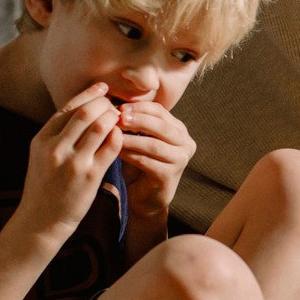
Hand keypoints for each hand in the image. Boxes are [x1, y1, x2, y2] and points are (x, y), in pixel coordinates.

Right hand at [17, 82, 121, 237]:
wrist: (41, 220)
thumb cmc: (44, 186)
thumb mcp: (41, 155)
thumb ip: (57, 134)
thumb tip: (81, 109)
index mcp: (42, 139)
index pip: (69, 106)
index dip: (89, 94)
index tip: (103, 87)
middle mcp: (56, 147)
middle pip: (87, 111)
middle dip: (105, 103)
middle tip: (115, 104)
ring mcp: (74, 161)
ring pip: (102, 125)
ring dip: (115, 118)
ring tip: (121, 118)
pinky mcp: (91, 175)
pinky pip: (112, 146)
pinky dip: (120, 136)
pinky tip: (122, 135)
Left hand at [116, 98, 194, 220]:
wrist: (144, 196)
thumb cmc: (140, 163)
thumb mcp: (140, 139)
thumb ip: (136, 123)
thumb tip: (116, 103)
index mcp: (179, 130)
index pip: (161, 112)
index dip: (140, 107)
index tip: (120, 107)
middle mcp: (185, 143)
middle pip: (161, 126)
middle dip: (138, 120)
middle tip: (118, 117)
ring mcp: (181, 160)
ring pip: (154, 144)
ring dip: (132, 138)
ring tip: (114, 134)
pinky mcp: (170, 176)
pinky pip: (148, 162)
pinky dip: (131, 155)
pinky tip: (116, 151)